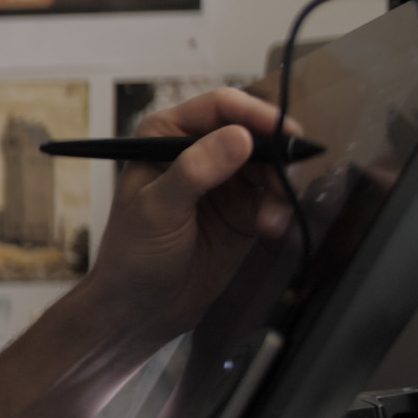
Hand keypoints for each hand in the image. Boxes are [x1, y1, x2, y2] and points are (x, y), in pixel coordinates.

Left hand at [87, 87, 297, 340]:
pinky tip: (270, 229)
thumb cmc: (132, 256)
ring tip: (272, 218)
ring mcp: (223, 181)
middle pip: (255, 132)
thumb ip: (195, 171)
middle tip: (285, 181)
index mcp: (165, 135)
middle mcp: (196, 150)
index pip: (220, 107)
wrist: (140, 309)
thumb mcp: (157, 210)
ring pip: (270, 164)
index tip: (284, 133)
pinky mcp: (243, 211)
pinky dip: (280, 209)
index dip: (255, 114)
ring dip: (281, 186)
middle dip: (276, 155)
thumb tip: (238, 137)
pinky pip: (274, 197)